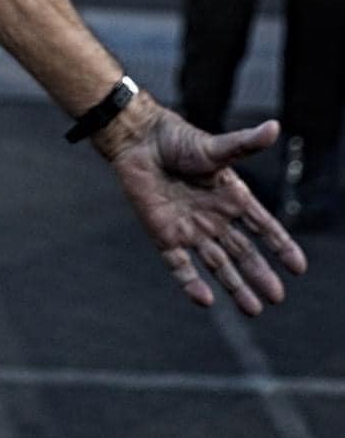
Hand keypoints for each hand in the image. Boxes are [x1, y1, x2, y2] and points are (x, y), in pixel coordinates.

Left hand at [100, 102, 307, 313]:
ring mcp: (190, 228)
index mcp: (231, 198)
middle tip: (276, 296)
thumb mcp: (215, 147)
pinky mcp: (163, 234)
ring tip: (253, 309)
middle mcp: (214, 218)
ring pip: (217, 264)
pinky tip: (204, 299)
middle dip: (260, 274)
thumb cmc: (177, 140)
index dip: (280, 246)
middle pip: (243, 253)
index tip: (298, 267)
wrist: (138, 140)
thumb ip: (244, 144)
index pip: (263, 227)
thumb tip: (274, 127)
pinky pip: (179, 264)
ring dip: (234, 286)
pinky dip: (190, 282)